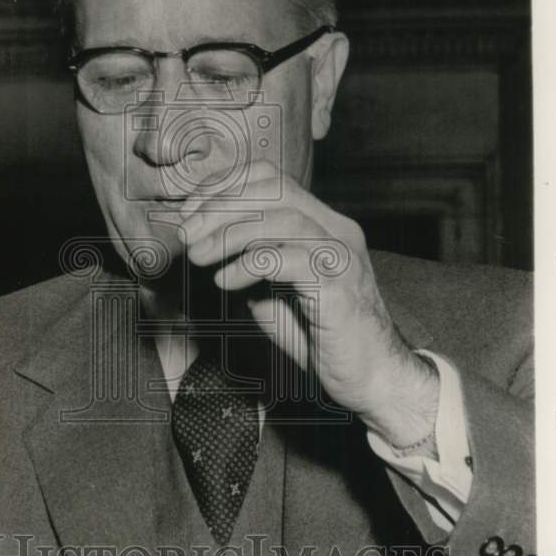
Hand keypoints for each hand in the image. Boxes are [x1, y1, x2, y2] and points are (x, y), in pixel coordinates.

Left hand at [179, 161, 438, 450]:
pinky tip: (224, 282)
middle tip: (185, 235)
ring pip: (281, 218)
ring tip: (198, 257)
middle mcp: (336, 229)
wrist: (369, 377)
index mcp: (321, 223)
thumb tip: (198, 245)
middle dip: (219, 207)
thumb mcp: (270, 292)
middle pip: (273, 190)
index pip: (270, 178)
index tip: (190, 214)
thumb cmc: (318, 337)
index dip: (224, 188)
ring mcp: (342, 254)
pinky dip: (249, 265)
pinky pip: (289, 260)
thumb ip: (245, 264)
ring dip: (229, 234)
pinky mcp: (340, 286)